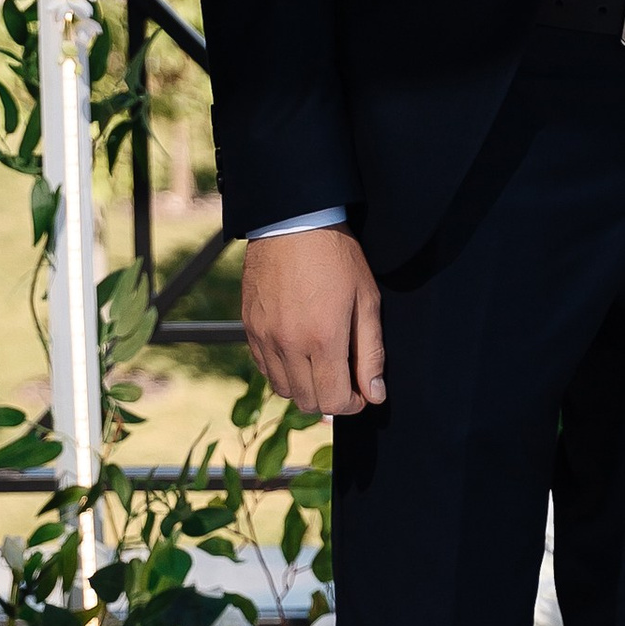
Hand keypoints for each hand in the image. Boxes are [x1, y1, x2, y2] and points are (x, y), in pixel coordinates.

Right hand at [240, 227, 386, 415]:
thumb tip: (375, 394)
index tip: (362, 393)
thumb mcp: (367, 301)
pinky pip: (264, 369)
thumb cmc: (337, 256)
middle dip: (331, 400)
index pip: (334, 401)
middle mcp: (288, 344)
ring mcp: (264, 337)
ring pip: (284, 389)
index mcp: (323, 339)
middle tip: (345, 380)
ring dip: (306, 388)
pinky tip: (299, 353)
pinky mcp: (249, 328)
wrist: (293, 222)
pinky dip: (283, 372)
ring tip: (323, 366)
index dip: (353, 404)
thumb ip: (371, 353)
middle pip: (308, 401)